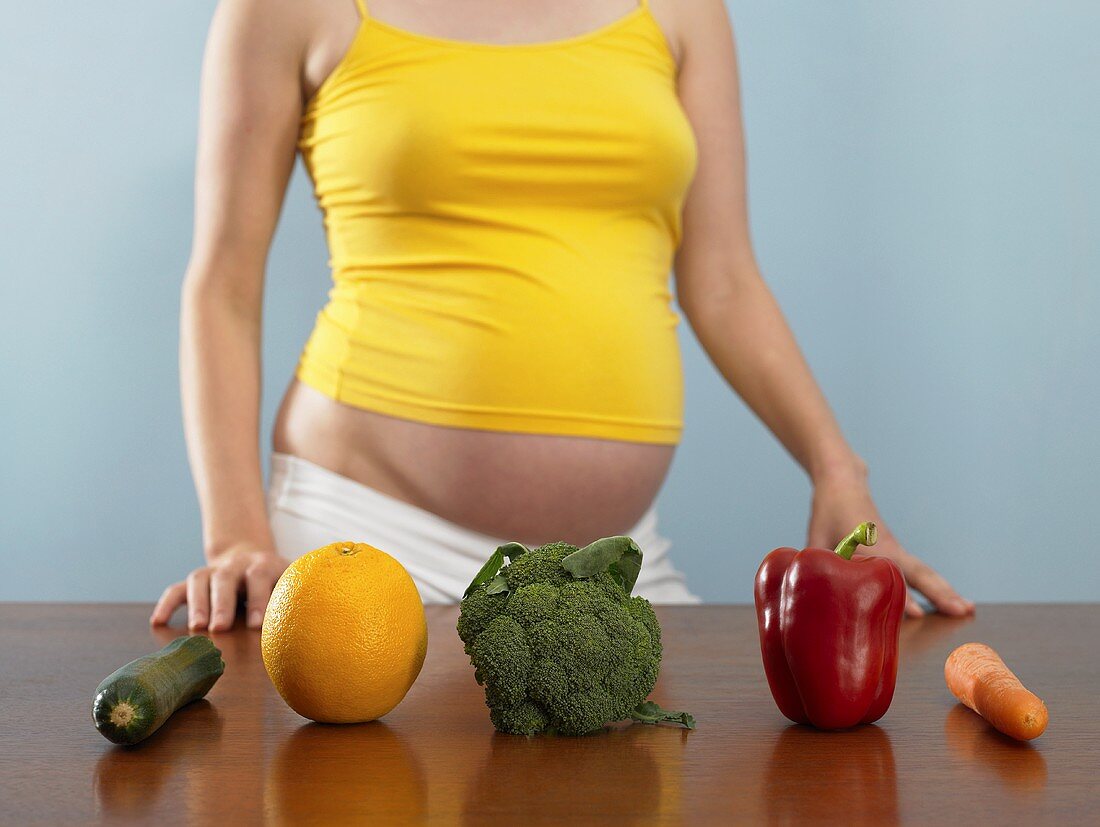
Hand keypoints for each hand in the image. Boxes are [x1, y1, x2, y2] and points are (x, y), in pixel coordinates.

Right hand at [150, 545, 290, 630]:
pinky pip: (177, 589)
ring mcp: (212, 571)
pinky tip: (158, 621)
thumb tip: (315, 613)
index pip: (259, 577)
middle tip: (220, 627)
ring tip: (196, 628)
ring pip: (199, 580)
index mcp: (263, 564)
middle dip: (222, 603)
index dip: (258, 599)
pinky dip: (167, 603)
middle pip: (225, 578)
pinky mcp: (196, 581)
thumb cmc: (278, 580)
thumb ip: (301, 593)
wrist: (253, 556)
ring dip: (197, 603)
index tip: (257, 626)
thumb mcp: (292, 580)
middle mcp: (235, 565)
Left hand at [808, 471, 974, 617]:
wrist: (843, 483)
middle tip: (962, 612)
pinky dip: (934, 584)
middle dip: (940, 594)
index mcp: (871, 546)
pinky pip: (919, 570)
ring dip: (945, 590)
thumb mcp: (817, 541)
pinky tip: (946, 598)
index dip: (901, 596)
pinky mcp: (895, 551)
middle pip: (920, 573)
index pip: (890, 575)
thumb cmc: (828, 512)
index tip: (916, 615)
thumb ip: (818, 569)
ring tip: (967, 609)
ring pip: (924, 572)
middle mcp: (889, 549)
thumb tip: (817, 597)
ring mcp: (896, 549)